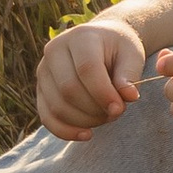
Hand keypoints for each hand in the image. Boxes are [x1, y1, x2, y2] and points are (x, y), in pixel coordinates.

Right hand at [37, 13, 147, 140]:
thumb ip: (130, 74)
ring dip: (84, 121)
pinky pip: (47, 117)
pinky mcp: (40, 89)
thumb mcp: (132, 54)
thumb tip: (129, 96)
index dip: (103, 93)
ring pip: (57, 106)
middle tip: (117, 113)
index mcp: (80, 37)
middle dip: (95, 109)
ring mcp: (43, 70)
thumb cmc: (119, 48)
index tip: (120, 108)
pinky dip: (66, 131)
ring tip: (106, 118)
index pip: (86, 69)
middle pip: (69, 90)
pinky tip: (86, 135)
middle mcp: (54, 50)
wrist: (101, 42)